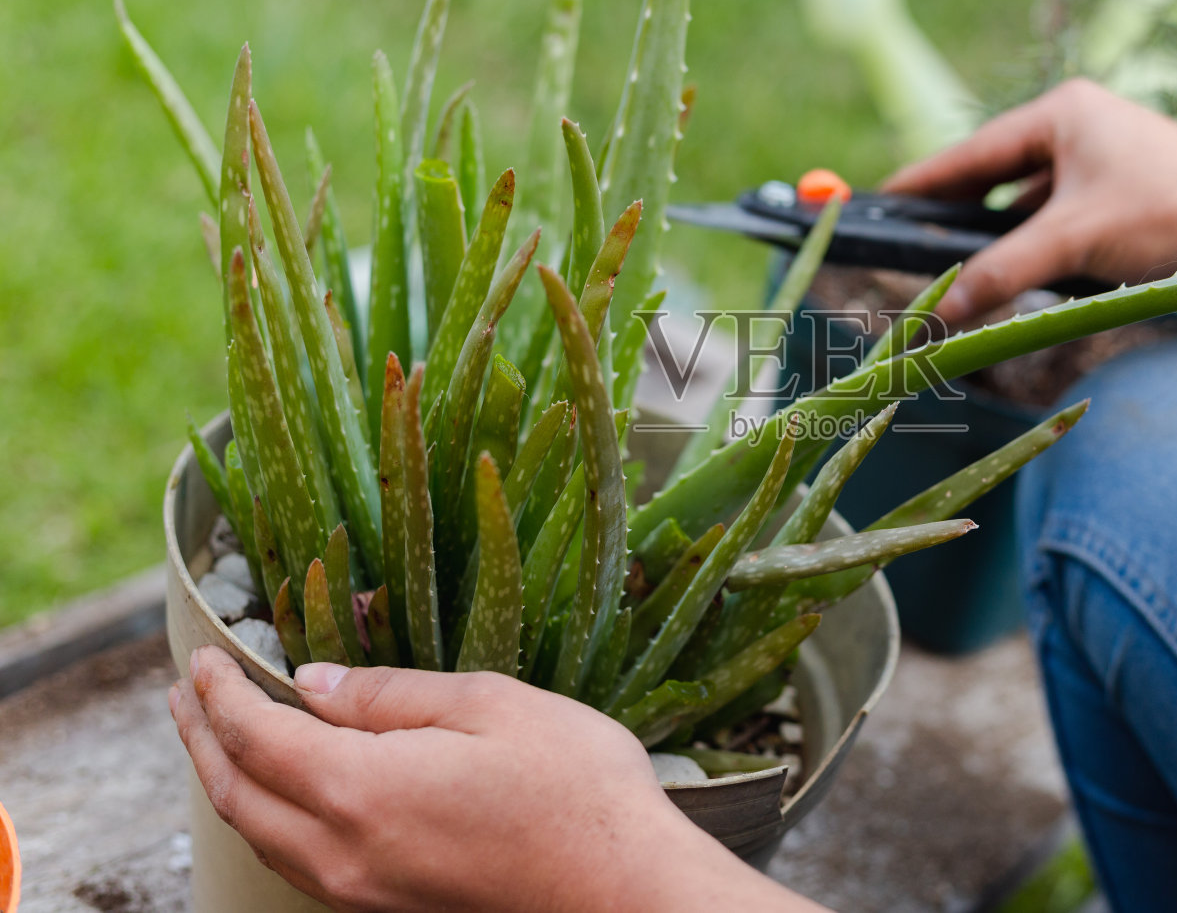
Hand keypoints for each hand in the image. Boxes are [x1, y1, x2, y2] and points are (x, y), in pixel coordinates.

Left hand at [171, 646, 814, 912]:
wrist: (621, 886)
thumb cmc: (573, 787)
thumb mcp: (489, 705)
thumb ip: (392, 695)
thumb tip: (314, 686)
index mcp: (360, 789)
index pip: (258, 737)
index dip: (221, 693)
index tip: (203, 657)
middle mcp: (343, 850)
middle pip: (237, 795)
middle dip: (202, 738)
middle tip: (185, 691)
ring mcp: (361, 889)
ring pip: (259, 836)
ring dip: (227, 780)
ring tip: (216, 736)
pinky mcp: (387, 905)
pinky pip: (295, 860)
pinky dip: (265, 816)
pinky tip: (281, 793)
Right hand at [883, 79, 1176, 325]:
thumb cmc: (1167, 217)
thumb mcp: (1071, 244)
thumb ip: (1000, 273)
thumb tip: (942, 309)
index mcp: (1063, 111)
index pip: (972, 151)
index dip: (923, 181)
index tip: (880, 201)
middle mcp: (1082, 122)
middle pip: (997, 170)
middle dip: (957, 209)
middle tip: (908, 237)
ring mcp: (1107, 153)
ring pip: (1029, 195)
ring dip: (999, 229)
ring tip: (958, 259)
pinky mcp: (1126, 186)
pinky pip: (1060, 210)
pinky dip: (1036, 237)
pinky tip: (1022, 267)